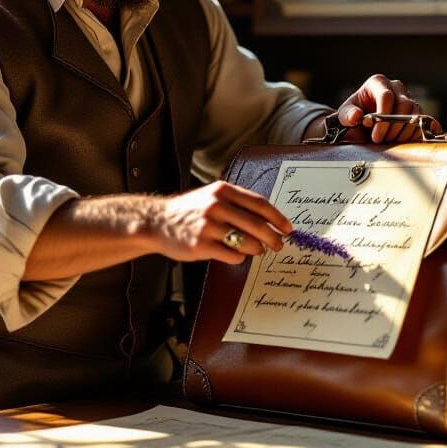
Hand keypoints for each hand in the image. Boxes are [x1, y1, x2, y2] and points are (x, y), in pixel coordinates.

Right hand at [152, 181, 292, 264]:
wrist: (158, 222)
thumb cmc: (191, 211)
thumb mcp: (213, 196)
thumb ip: (238, 204)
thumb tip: (271, 220)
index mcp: (222, 190)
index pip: (259, 204)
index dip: (277, 218)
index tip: (288, 228)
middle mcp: (216, 206)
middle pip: (257, 225)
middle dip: (273, 238)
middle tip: (279, 245)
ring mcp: (208, 226)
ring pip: (247, 242)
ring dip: (257, 249)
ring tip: (257, 250)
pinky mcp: (200, 246)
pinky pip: (232, 255)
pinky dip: (239, 257)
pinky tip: (235, 253)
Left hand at [337, 74, 440, 143]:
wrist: (363, 121)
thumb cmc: (355, 114)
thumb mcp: (345, 114)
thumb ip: (348, 115)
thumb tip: (356, 116)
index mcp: (378, 82)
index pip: (386, 96)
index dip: (383, 118)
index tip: (376, 136)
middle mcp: (396, 87)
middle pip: (404, 104)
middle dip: (393, 126)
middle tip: (382, 140)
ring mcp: (409, 98)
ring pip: (415, 113)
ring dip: (404, 131)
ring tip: (390, 141)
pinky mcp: (416, 111)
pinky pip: (424, 120)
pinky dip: (417, 132)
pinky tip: (407, 141)